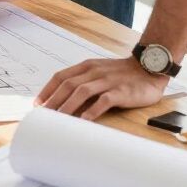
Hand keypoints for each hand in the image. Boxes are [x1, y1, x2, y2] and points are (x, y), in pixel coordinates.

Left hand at [36, 56, 168, 119]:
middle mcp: (94, 71)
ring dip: (67, 105)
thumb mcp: (99, 71)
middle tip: (43, 114)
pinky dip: (92, 110)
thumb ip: (84, 81)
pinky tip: (84, 120)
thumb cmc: (122, 73)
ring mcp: (107, 81)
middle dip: (53, 100)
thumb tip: (65, 99)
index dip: (47, 90)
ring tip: (57, 118)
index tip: (38, 103)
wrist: (148, 68)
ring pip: (81, 92)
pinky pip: (103, 101)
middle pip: (68, 85)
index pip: (61, 77)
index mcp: (86, 66)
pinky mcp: (120, 92)